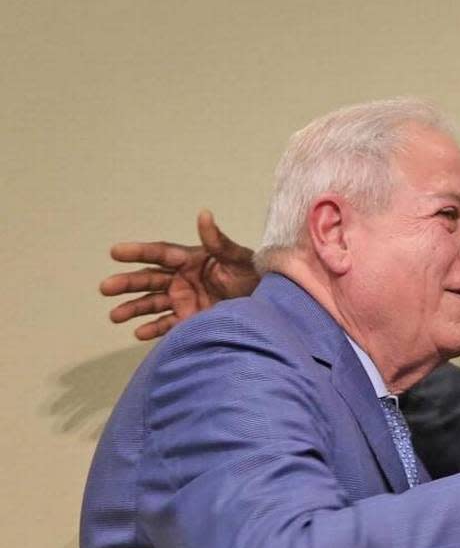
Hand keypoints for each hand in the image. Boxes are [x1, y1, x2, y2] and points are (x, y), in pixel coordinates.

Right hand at [101, 209, 258, 338]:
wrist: (267, 303)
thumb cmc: (253, 275)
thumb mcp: (238, 257)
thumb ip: (218, 241)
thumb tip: (204, 214)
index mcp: (190, 259)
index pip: (159, 253)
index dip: (138, 252)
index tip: (115, 252)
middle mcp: (181, 279)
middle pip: (149, 279)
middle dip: (127, 284)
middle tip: (105, 287)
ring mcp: (184, 300)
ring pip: (152, 303)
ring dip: (133, 309)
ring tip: (114, 316)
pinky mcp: (189, 319)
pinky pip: (167, 324)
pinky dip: (153, 329)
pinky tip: (138, 333)